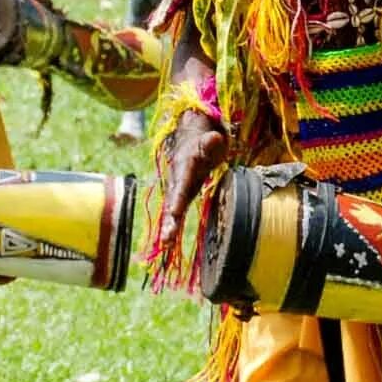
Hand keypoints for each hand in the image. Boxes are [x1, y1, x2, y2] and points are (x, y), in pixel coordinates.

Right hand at [152, 108, 230, 259]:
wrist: (189, 141)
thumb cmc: (203, 141)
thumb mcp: (208, 139)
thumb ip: (210, 141)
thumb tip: (215, 137)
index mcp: (184, 167)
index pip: (181, 184)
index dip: (177, 199)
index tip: (173, 212)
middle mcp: (176, 180)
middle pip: (172, 201)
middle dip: (170, 219)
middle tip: (167, 236)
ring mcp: (176, 190)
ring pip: (170, 210)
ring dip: (168, 227)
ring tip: (166, 243)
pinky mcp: (179, 197)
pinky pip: (174, 214)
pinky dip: (170, 227)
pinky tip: (167, 244)